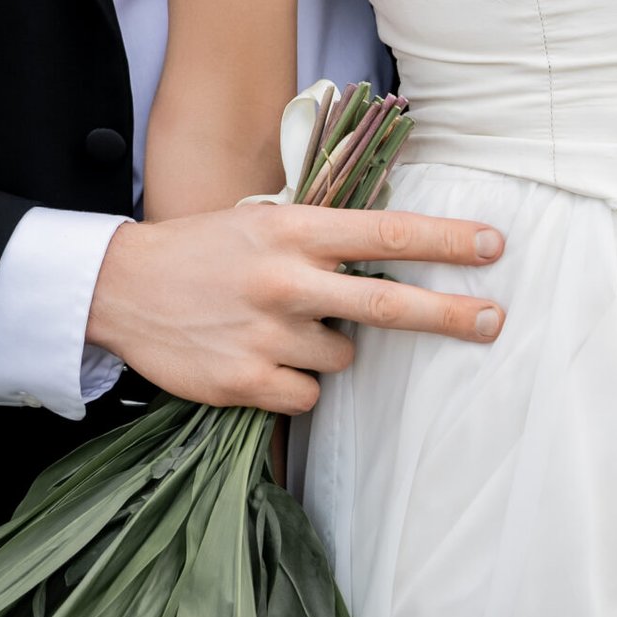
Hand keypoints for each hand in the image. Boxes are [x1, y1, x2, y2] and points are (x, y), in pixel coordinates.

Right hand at [87, 202, 504, 414]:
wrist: (122, 288)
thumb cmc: (203, 251)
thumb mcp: (260, 221)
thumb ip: (319, 237)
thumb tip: (391, 250)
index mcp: (292, 231)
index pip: (386, 233)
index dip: (446, 240)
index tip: (493, 244)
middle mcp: (286, 281)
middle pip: (389, 303)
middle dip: (450, 313)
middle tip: (494, 320)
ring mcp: (268, 334)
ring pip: (344, 358)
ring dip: (327, 349)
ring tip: (278, 329)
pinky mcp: (248, 382)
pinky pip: (308, 395)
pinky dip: (294, 383)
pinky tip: (258, 360)